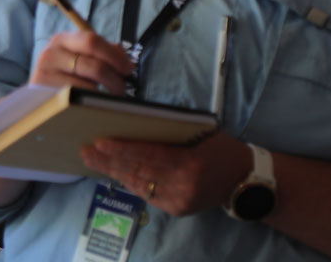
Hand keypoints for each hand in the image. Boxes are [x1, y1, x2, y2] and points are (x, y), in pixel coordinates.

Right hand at [28, 30, 134, 93]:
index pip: (92, 41)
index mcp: (62, 40)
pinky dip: (89, 103)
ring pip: (88, 85)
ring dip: (103, 94)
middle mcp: (51, 53)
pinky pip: (76, 99)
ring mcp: (45, 74)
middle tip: (122, 88)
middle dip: (114, 77)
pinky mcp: (45, 94)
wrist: (35, 99)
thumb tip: (123, 55)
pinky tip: (91, 105)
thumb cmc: (63, 77)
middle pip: (93, 64)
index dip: (114, 56)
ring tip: (107, 99)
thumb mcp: (79, 58)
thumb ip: (101, 52)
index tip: (128, 69)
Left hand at [79, 131, 251, 216]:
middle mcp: (185, 184)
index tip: (99, 142)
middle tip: (85, 150)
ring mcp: (180, 200)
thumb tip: (136, 120)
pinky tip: (113, 171)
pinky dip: (129, 181)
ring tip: (91, 159)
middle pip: (139, 170)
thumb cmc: (221, 147)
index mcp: (192, 161)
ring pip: (140, 184)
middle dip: (109, 161)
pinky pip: (147, 193)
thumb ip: (173, 129)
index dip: (123, 149)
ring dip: (113, 171)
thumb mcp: (203, 131)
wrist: (245, 180)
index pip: (150, 154)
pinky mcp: (178, 210)